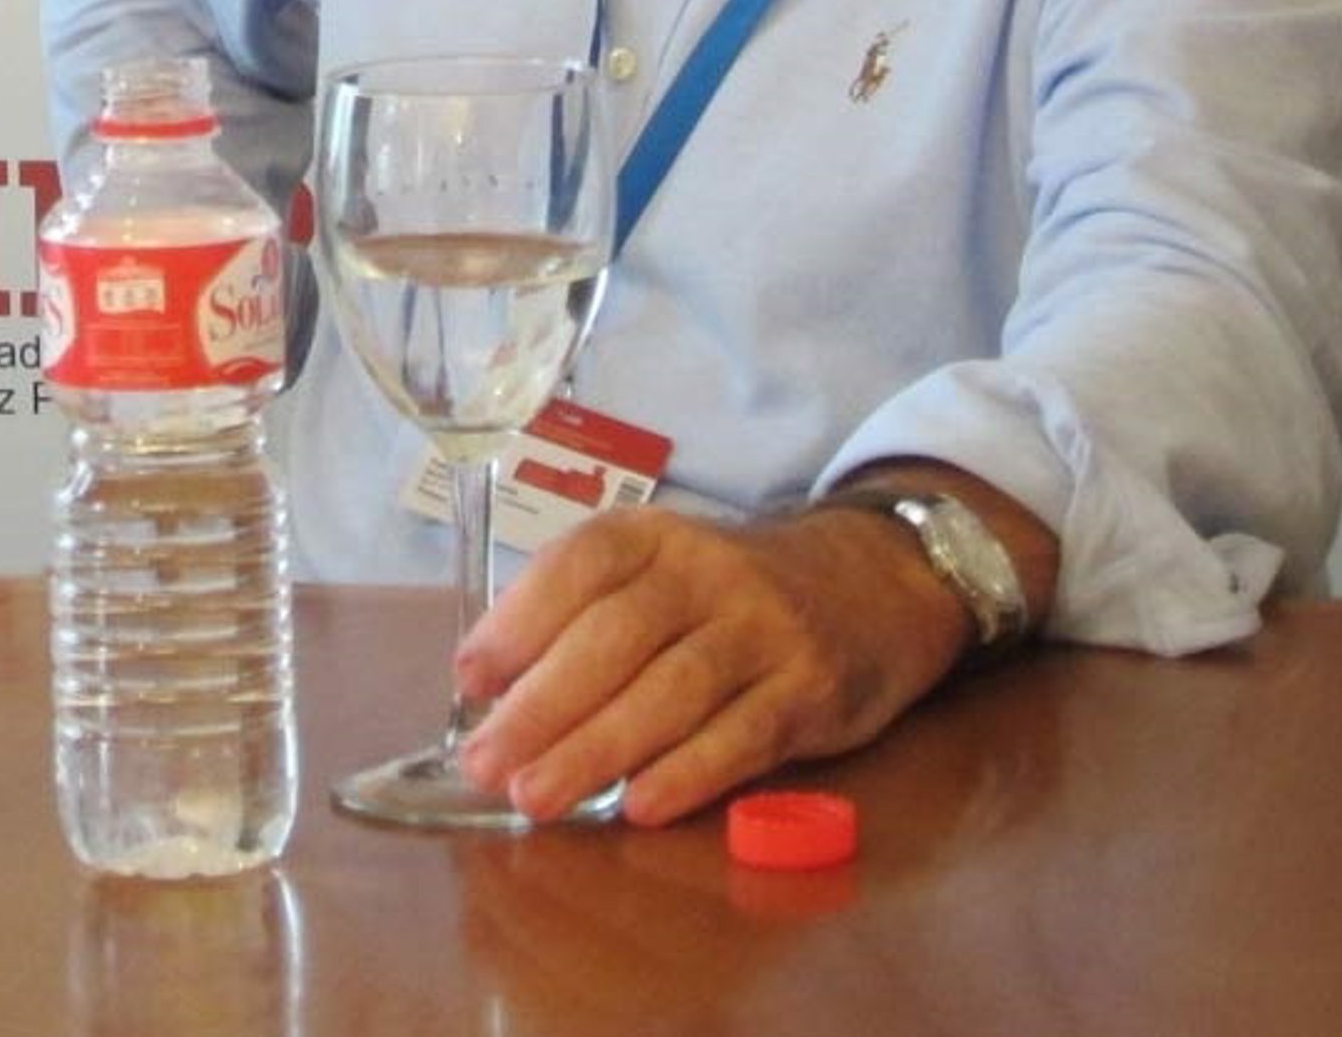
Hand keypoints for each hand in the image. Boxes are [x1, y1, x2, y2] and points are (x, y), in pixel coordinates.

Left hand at [451, 497, 980, 827]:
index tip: (469, 679)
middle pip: (617, 635)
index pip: (582, 564)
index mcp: (658, 537)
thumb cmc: (734, 593)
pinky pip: (742, 734)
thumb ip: (588, 618)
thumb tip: (488, 690)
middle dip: (543, 704)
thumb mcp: (665, 572)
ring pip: (673, 689)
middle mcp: (709, 571)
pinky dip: (687, 772)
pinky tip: (638, 805)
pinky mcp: (810, 688)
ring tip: (537, 798)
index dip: (520, 619)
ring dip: (597, 747)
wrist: (872, 582)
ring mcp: (765, 628)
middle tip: (486, 764)